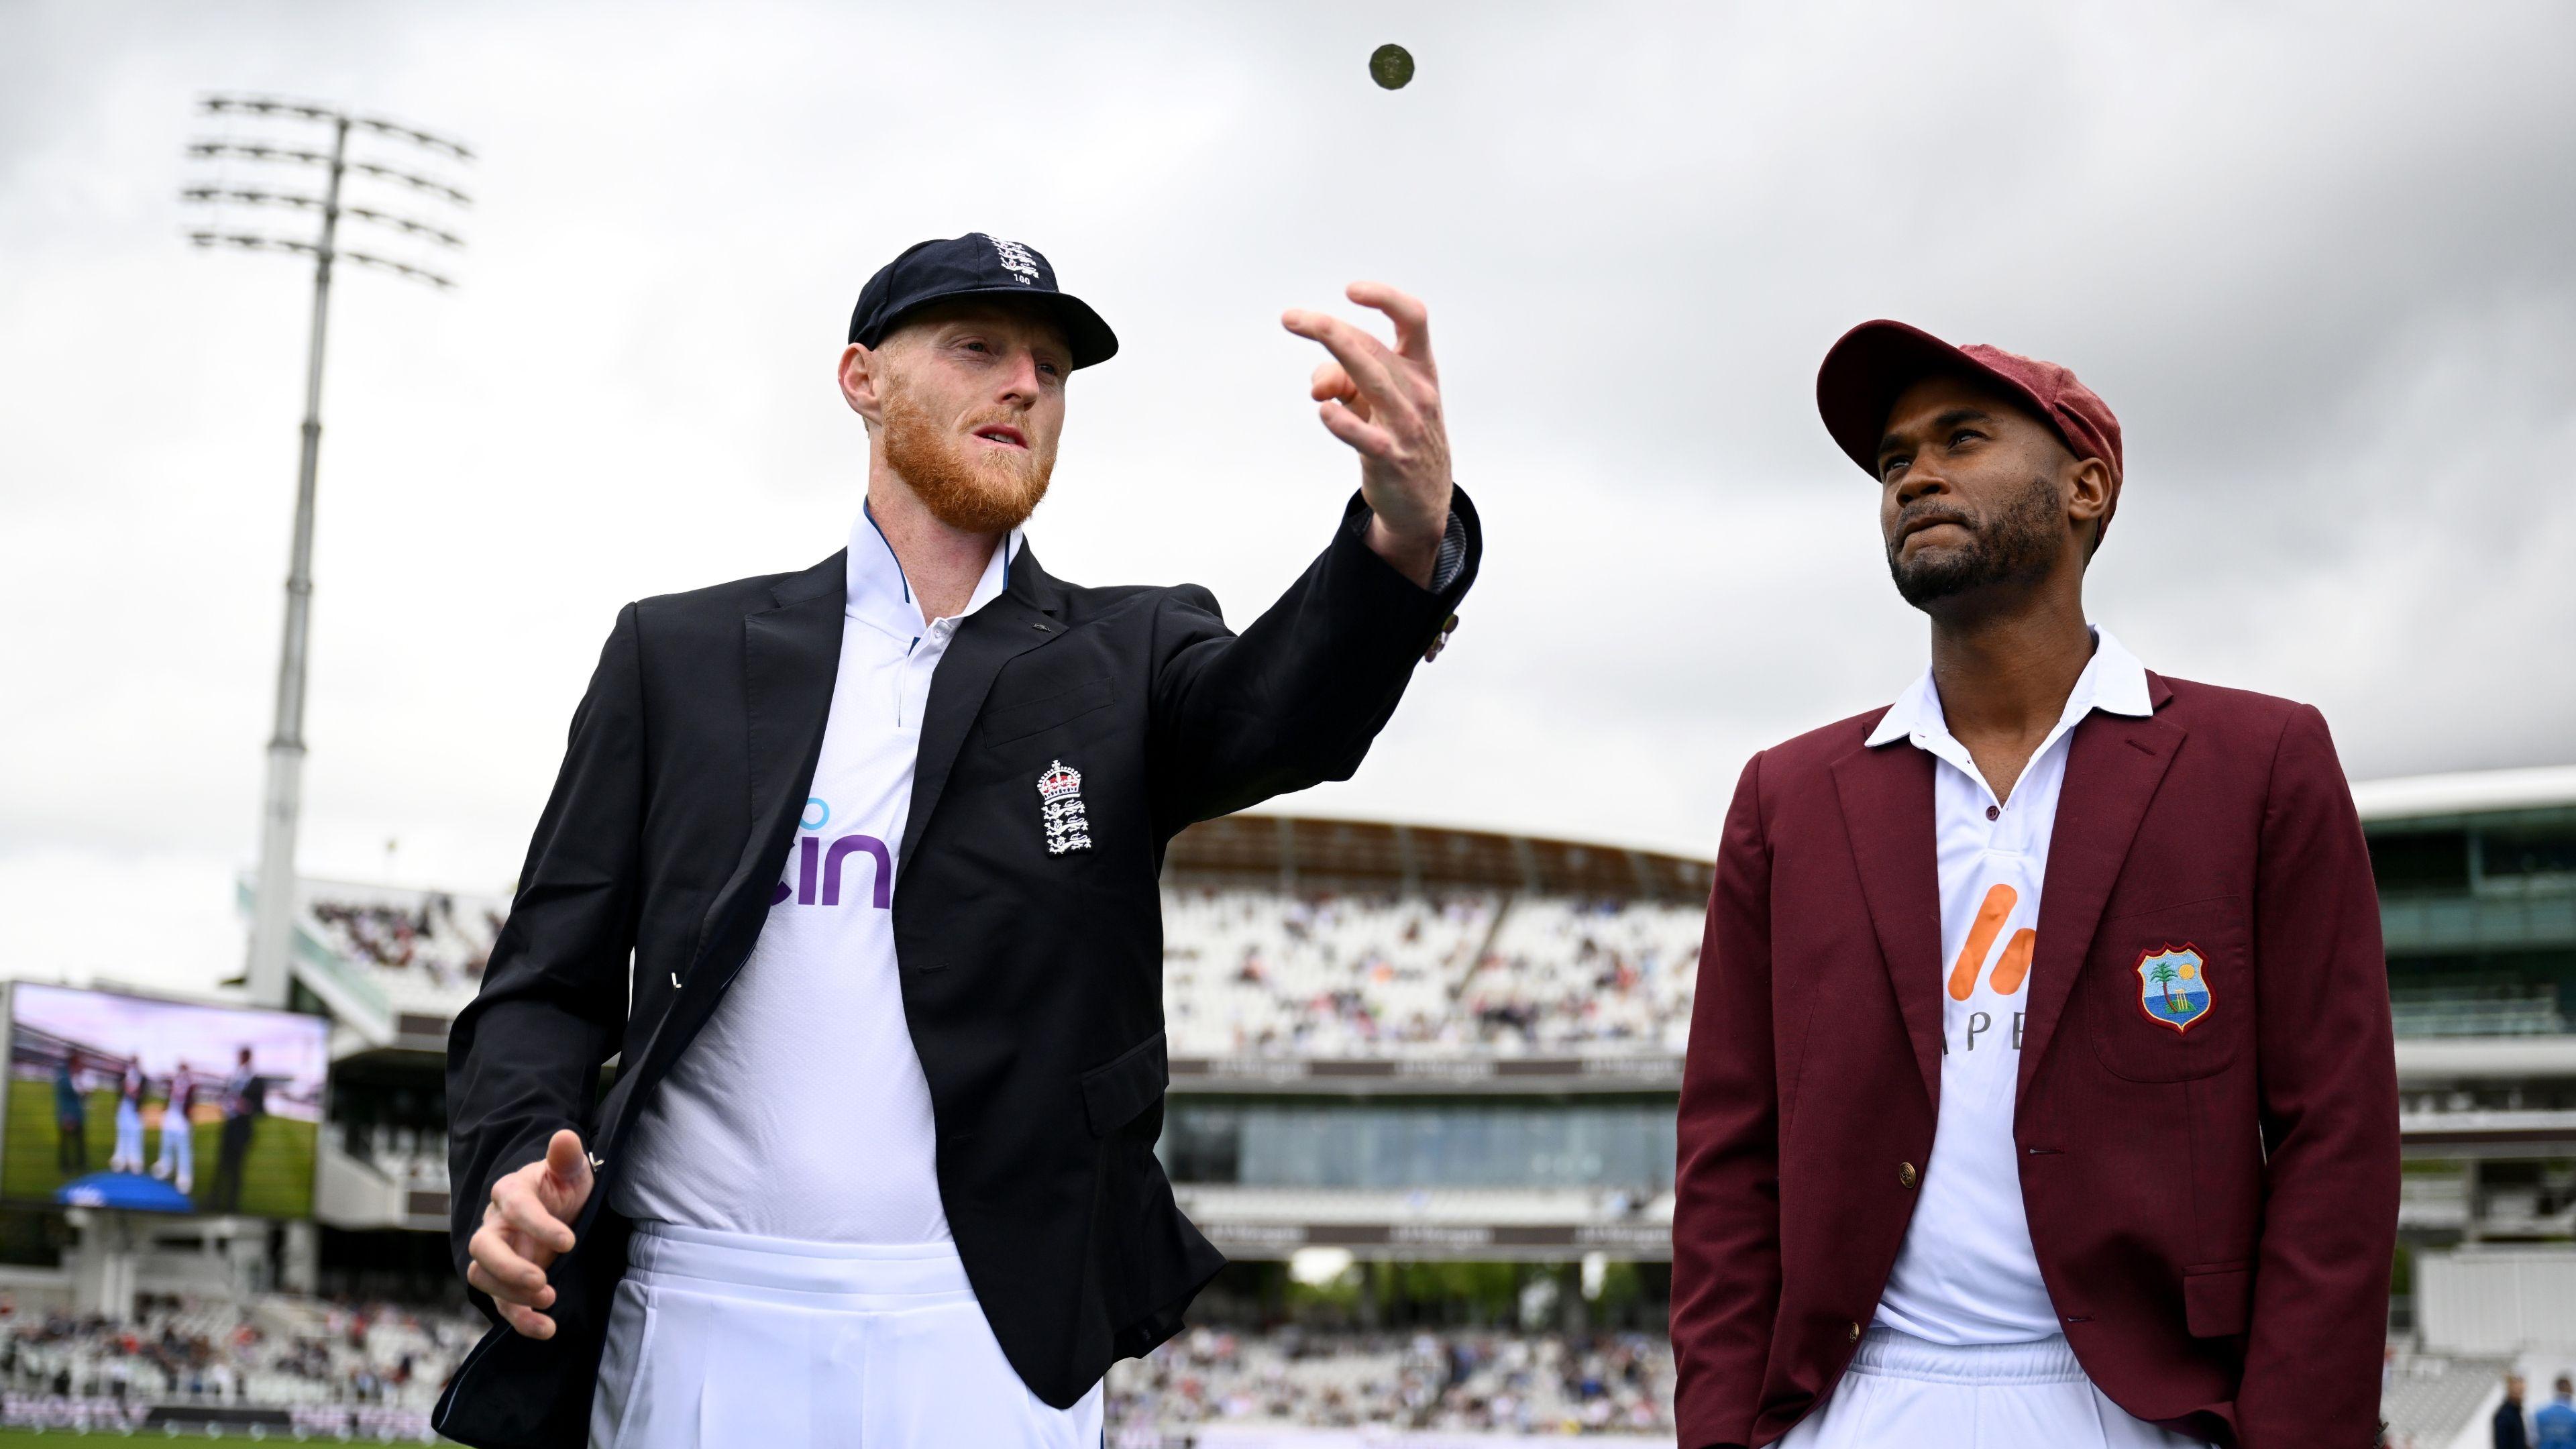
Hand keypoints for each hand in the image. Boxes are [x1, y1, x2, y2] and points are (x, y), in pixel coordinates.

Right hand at [464, 1129, 591, 1338]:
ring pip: (483, 1278)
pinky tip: (547, 1329)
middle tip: (542, 1281)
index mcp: (511, 1192)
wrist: (559, 1209)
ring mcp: (497, 1256)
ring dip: (512, 1295)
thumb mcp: (572, 1171)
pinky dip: (520, 1320)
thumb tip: (566, 1138)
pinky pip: (501, 1304)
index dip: (539, 1225)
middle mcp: (496, 1225)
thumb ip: (567, 1157)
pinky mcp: (505, 1282)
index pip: (516, 1207)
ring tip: (549, 1301)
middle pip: (482, 1248)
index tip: (570, 1241)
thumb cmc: (563, 1187)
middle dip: (508, 1268)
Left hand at [1282, 282, 1453, 588]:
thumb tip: (1317, 385)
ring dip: (1332, 356)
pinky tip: (1323, 409)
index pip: (1414, 319)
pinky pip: (1364, 435)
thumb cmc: (1397, 436)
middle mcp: (1418, 392)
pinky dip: (1342, 421)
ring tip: (1299, 334)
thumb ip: (1342, 379)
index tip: (1350, 290)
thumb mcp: (1375, 402)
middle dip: (1328, 328)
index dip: (1385, 298)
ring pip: (1370, 380)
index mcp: (1420, 369)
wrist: (1424, 500)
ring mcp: (1406, 425)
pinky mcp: (1390, 458)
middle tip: (1290, 318)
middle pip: (1372, 347)